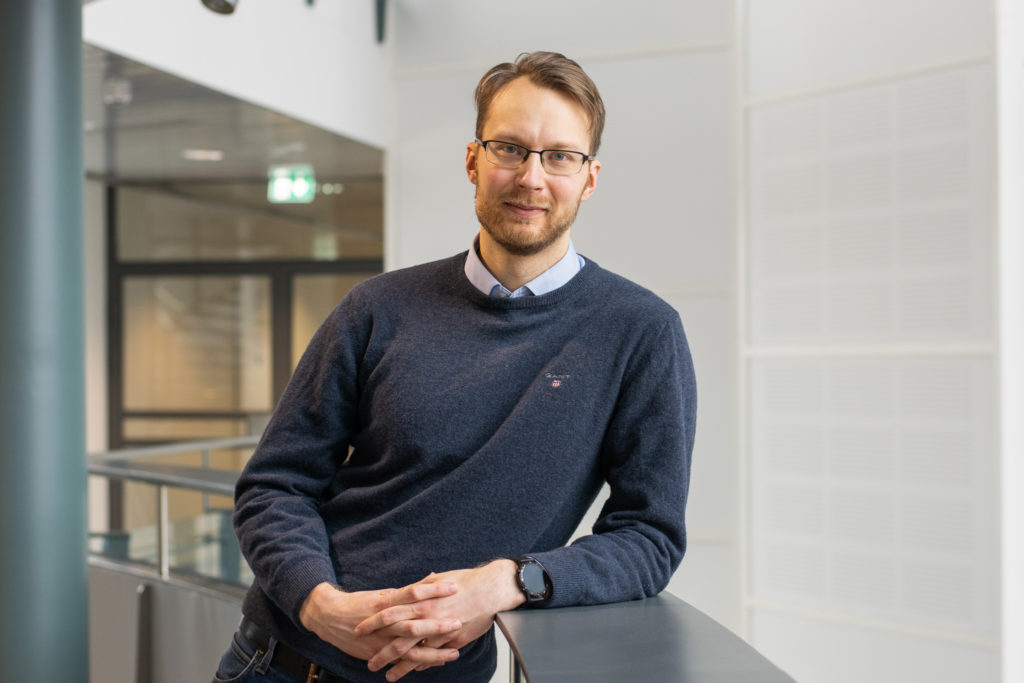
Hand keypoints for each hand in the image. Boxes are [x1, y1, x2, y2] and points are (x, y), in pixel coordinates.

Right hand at [298, 581, 462, 670]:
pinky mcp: (376, 653)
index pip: (414, 592)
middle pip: (413, 622)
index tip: (454, 587)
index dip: (434, 590)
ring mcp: (380, 640)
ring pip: (409, 648)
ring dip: (432, 652)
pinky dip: (417, 664)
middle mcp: (384, 621)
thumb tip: (432, 579)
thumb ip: (406, 592)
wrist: (329, 617)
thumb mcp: (382, 594)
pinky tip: (435, 664)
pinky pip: (400, 661)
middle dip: (436, 625)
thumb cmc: (360, 603)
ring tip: (454, 653)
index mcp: (386, 601)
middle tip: (458, 622)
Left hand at [355, 560, 525, 679]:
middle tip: (368, 662)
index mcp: (419, 600)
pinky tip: (414, 671)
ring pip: (414, 653)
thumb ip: (420, 588)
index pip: (388, 613)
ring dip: (399, 666)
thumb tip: (405, 591)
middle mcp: (426, 617)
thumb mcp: (437, 581)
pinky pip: (433, 656)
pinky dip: (422, 664)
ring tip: (387, 676)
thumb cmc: (465, 582)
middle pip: (396, 638)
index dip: (372, 623)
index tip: (359, 630)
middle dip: (380, 652)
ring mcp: (439, 631)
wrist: (490, 589)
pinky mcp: (453, 640)